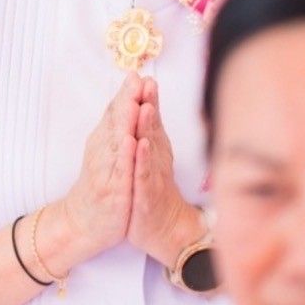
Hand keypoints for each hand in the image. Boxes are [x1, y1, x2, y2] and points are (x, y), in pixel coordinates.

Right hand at [55, 74, 142, 264]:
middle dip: (126, 100)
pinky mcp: (112, 191)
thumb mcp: (108, 154)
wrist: (84, 223)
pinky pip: (120, 172)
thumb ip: (116, 127)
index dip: (125, 93)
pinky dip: (126, 156)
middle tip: (135, 79)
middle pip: (115, 122)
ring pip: (117, 143)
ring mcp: (106, 171)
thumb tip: (126, 100)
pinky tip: (133, 143)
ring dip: (126, 122)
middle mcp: (102, 153)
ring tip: (135, 103)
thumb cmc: (100, 185)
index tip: (136, 73)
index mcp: (103, 142)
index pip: (114, 113)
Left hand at [125, 79, 203, 266]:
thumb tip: (145, 103)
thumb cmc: (154, 190)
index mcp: (153, 149)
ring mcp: (153, 176)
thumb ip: (149, 131)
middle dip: (148, 103)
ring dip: (148, 127)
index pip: (149, 119)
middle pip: (151, 127)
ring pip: (150, 148)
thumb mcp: (150, 158)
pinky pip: (145, 176)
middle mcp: (156, 158)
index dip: (146, 97)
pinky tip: (140, 147)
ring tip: (144, 107)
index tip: (140, 75)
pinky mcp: (147, 195)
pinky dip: (143, 161)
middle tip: (144, 81)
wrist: (165, 229)